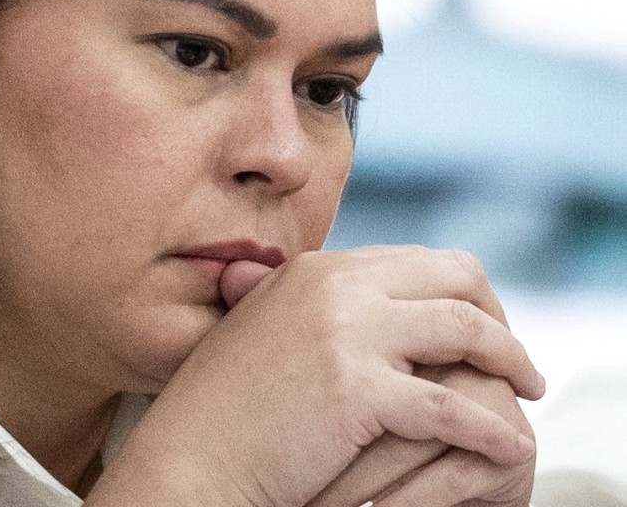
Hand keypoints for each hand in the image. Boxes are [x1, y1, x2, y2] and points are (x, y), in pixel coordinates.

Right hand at [88, 246, 543, 506]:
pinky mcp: (357, 390)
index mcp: (315, 269)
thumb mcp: (263, 330)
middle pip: (454, 277)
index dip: (461, 293)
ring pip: (465, 329)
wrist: (190, 458)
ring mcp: (345, 333)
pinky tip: (507, 445)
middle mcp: (333, 286)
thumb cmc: (223, 408)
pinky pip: (451, 406)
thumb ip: (310, 306)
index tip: (480, 328)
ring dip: (511, 359)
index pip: (416, 261)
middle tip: (515, 358)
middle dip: (498, 315)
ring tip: (528, 389)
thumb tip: (365, 310)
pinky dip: (489, 428)